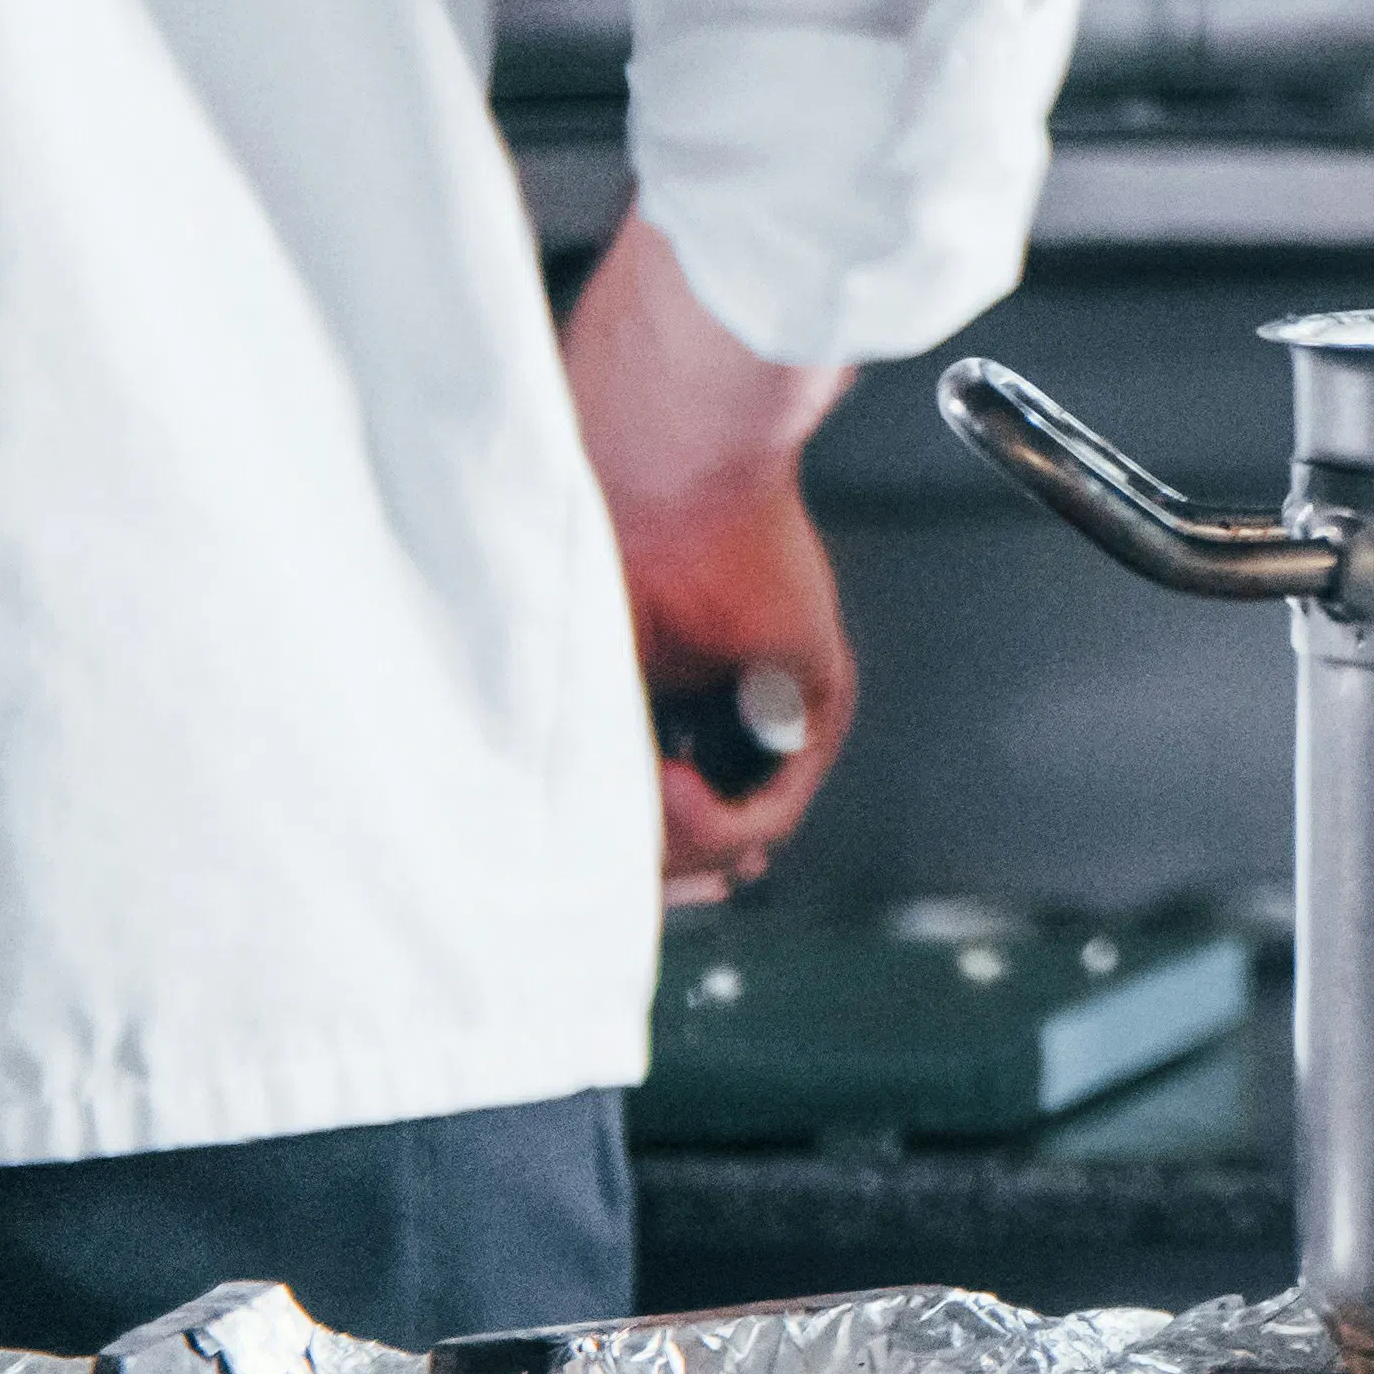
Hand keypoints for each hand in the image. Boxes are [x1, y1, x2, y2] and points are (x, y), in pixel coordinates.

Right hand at [563, 211, 861, 903]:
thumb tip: (557, 852)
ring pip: (732, 827)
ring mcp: (768, 704)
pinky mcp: (815, 696)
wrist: (668, 477)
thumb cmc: (599, 540)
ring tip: (644, 793)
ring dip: (677, 841)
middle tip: (628, 893)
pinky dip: (727, 816)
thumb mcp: (565, 673)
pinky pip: (778, 796)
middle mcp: (713, 703)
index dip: (626, 860)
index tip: (598, 897)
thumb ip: (572, 765)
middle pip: (693, 836)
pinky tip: (678, 785)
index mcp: (651, 692)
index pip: (649, 810)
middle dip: (661, 875)